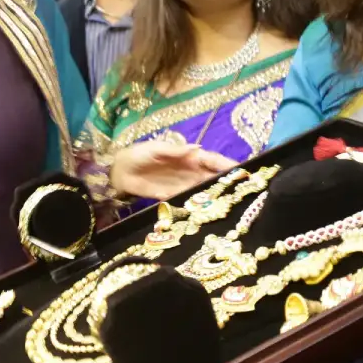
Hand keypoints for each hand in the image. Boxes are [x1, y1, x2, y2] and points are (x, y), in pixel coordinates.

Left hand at [109, 140, 236, 200]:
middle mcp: (189, 171)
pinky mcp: (173, 197)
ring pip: (204, 191)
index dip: (226, 165)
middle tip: (242, 192)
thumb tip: (197, 149)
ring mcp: (183, 185)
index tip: (241, 171)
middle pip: (212, 177)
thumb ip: (175, 151)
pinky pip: (190, 202)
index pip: (212, 160)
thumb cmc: (139, 154)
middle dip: (227, 183)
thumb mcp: (156, 149)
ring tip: (230, 205)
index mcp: (188, 156)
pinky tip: (209, 213)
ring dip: (215, 197)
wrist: (120, 171)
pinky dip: (199, 206)